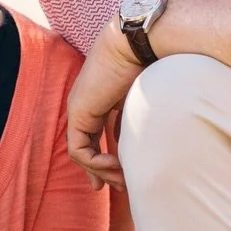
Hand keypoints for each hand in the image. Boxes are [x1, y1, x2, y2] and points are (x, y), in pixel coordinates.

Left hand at [66, 18, 148, 189]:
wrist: (141, 42)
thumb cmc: (152, 63)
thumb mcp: (144, 101)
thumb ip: (136, 122)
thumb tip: (138, 147)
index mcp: (100, 99)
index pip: (95, 135)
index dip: (104, 158)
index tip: (119, 176)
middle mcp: (86, 104)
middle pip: (86, 146)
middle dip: (99, 171)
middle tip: (116, 188)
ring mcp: (79, 109)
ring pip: (81, 152)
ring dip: (102, 171)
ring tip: (122, 181)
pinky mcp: (78, 113)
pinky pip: (79, 149)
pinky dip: (95, 163)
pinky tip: (116, 165)